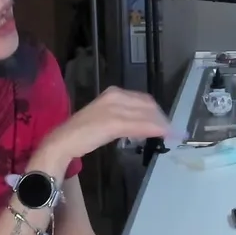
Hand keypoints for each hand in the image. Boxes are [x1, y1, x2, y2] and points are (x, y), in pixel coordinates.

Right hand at [39, 86, 169, 160]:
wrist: (63, 141)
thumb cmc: (83, 133)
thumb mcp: (107, 119)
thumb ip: (125, 118)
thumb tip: (144, 125)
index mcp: (114, 93)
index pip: (144, 100)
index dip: (157, 112)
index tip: (166, 123)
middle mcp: (115, 96)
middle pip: (148, 106)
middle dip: (162, 119)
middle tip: (172, 131)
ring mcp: (114, 109)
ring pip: (146, 115)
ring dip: (161, 125)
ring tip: (171, 135)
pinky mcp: (113, 122)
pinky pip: (139, 125)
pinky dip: (153, 129)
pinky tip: (161, 135)